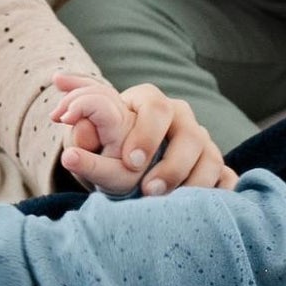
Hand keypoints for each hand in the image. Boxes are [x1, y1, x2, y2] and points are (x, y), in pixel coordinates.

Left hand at [52, 74, 238, 194]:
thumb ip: (80, 102)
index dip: (146, 134)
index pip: (156, 107)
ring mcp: (203, 144)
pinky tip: (208, 207)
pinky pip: (228, 179)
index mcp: (152, 103)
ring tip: (166, 205)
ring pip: (211, 159)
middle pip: (190, 134)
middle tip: (147, 189)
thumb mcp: (93, 121)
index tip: (129, 161)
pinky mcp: (216, 168)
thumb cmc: (111, 140)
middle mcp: (182, 119)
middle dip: (171, 164)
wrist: (133, 161)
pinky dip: (222, 192)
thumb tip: (58, 78)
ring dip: (191, 183)